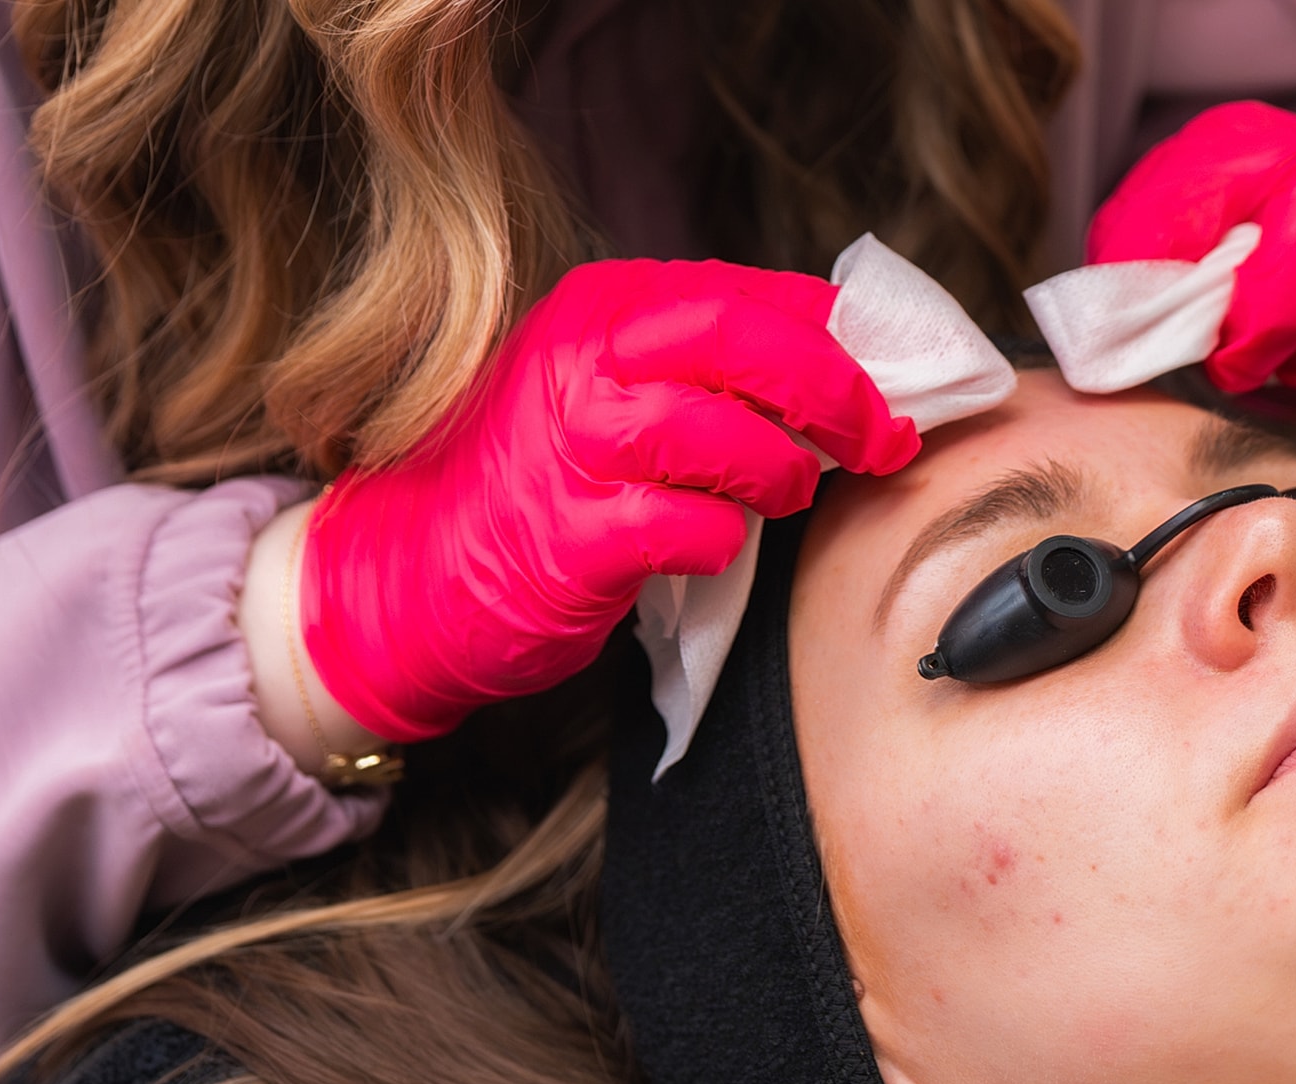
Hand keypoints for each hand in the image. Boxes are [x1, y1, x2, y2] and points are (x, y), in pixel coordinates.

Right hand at [297, 259, 918, 743]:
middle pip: (745, 341)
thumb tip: (841, 366)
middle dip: (838, 391)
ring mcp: (574, 445)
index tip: (891, 386)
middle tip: (882, 441)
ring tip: (781, 499)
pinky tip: (708, 548)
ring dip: (781, 475)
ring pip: (727, 433)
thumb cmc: (526, 487)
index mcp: (602, 307)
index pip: (751, 296)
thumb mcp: (603, 392)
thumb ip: (699, 370)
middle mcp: (586, 359)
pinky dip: (721, 541)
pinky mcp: (572, 536)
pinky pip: (691, 527)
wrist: (404, 575)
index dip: (839, 341)